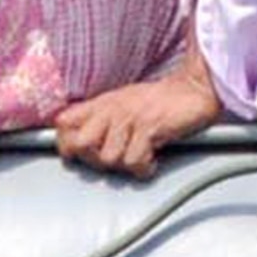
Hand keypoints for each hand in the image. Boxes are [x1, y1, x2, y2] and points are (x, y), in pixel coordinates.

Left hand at [54, 54, 222, 176]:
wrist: (193, 89)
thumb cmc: (159, 101)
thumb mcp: (120, 104)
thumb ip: (96, 118)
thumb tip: (73, 142)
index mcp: (101, 103)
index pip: (63, 123)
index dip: (67, 143)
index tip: (80, 153)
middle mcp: (111, 109)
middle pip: (80, 145)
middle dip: (94, 159)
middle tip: (114, 156)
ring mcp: (129, 118)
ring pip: (109, 159)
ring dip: (126, 164)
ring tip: (139, 154)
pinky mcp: (149, 127)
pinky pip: (135, 161)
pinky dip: (145, 167)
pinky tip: (152, 158)